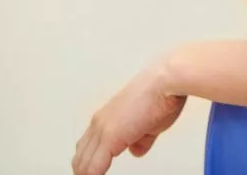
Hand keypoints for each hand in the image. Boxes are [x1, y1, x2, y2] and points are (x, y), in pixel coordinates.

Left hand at [71, 63, 186, 174]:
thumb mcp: (151, 124)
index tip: (94, 174)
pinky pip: (93, 168)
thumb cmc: (162, 95)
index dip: (88, 164)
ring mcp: (102, 130)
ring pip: (82, 164)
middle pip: (80, 157)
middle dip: (84, 172)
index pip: (87, 147)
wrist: (166, 81)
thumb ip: (141, 139)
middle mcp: (99, 123)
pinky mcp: (109, 137)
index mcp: (107, 118)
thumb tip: (136, 150)